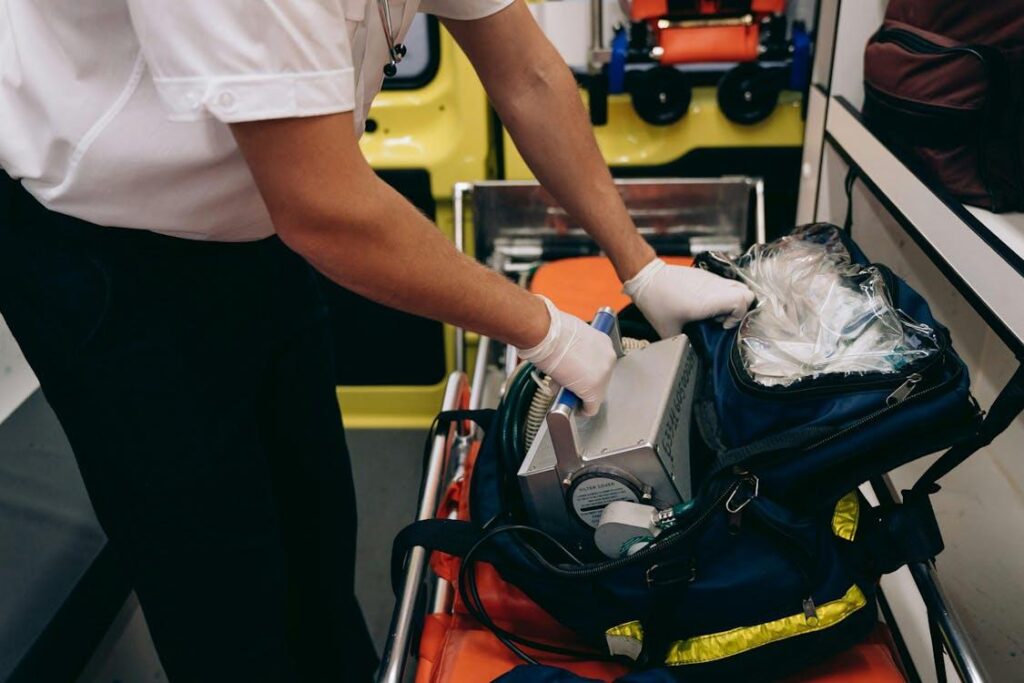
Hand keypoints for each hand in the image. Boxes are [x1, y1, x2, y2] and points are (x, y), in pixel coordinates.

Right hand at [517, 297, 615, 416]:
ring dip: (579, 394)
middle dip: (582, 384)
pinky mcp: (593, 390)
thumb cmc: (551, 331)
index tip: (577, 376)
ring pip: (594, 394)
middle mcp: (608, 359)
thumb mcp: (570, 338)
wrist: (546, 334)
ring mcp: (603, 375)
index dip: (586, 373)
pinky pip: (591, 407)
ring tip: (564, 392)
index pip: (599, 364)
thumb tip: (568, 365)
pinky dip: (582, 410)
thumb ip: (575, 352)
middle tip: (567, 385)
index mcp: (604, 343)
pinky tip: (574, 409)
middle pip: (599, 380)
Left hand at [623, 258, 754, 338]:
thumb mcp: (668, 329)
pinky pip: (725, 283)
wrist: (647, 277)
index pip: (742, 301)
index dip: (738, 316)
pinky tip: (706, 304)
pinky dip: (723, 295)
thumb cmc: (656, 301)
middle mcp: (713, 287)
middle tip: (722, 319)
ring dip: (732, 301)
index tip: (723, 325)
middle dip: (740, 309)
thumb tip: (691, 353)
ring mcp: (711, 279)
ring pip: (738, 286)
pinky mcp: (705, 275)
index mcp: (707, 301)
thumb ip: (684, 342)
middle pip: (747, 293)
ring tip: (715, 312)